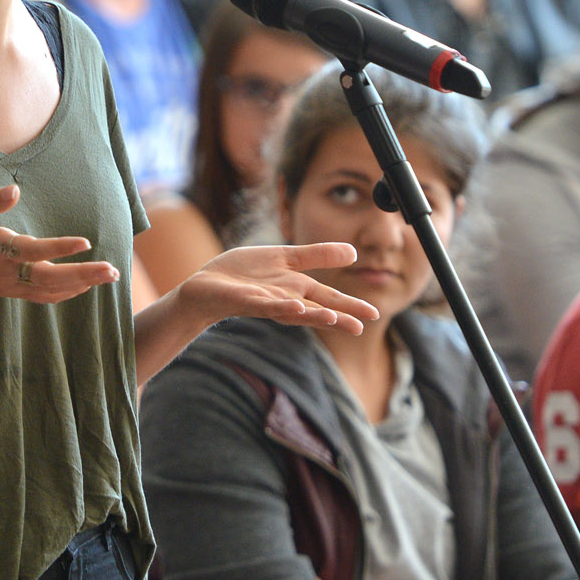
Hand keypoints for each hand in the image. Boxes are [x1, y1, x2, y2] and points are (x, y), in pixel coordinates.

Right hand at [0, 184, 118, 306]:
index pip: (33, 251)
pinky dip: (68, 292)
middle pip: (51, 278)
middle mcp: (7, 271)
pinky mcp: (12, 291)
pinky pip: (45, 296)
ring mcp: (11, 285)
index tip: (85, 242)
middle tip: (113, 270)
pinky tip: (87, 285)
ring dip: (84, 284)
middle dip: (84, 274)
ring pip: (52, 290)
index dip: (60, 248)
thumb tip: (14, 190)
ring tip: (110, 275)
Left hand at [177, 243, 379, 334]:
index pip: (327, 299)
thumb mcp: (285, 258)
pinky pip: (265, 305)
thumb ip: (317, 256)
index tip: (373, 315)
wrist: (206, 286)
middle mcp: (284, 300)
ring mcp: (265, 302)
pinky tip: (295, 307)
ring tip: (333, 318)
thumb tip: (354, 252)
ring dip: (312, 315)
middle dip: (337, 318)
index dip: (348, 307)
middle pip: (315, 310)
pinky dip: (280, 307)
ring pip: (292, 311)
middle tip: (361, 327)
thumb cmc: (243, 275)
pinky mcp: (245, 301)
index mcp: (295, 290)